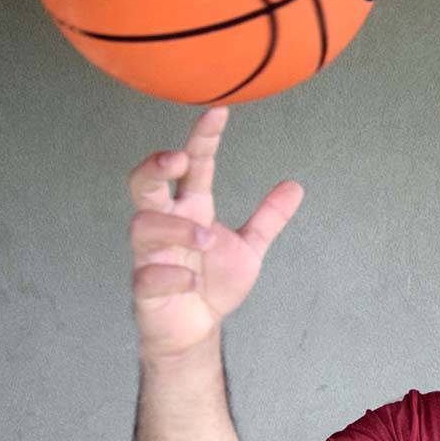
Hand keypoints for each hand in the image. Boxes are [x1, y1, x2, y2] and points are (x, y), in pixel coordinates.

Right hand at [128, 107, 303, 359]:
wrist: (197, 330)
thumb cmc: (213, 282)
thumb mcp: (249, 247)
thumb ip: (268, 217)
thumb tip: (296, 185)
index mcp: (191, 210)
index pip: (194, 166)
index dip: (203, 138)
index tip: (218, 110)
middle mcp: (166, 226)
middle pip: (145, 184)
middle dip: (155, 167)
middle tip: (179, 159)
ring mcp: (151, 256)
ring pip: (143, 226)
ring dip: (177, 229)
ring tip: (208, 240)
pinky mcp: (145, 289)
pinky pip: (147, 275)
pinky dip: (172, 275)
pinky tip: (193, 282)